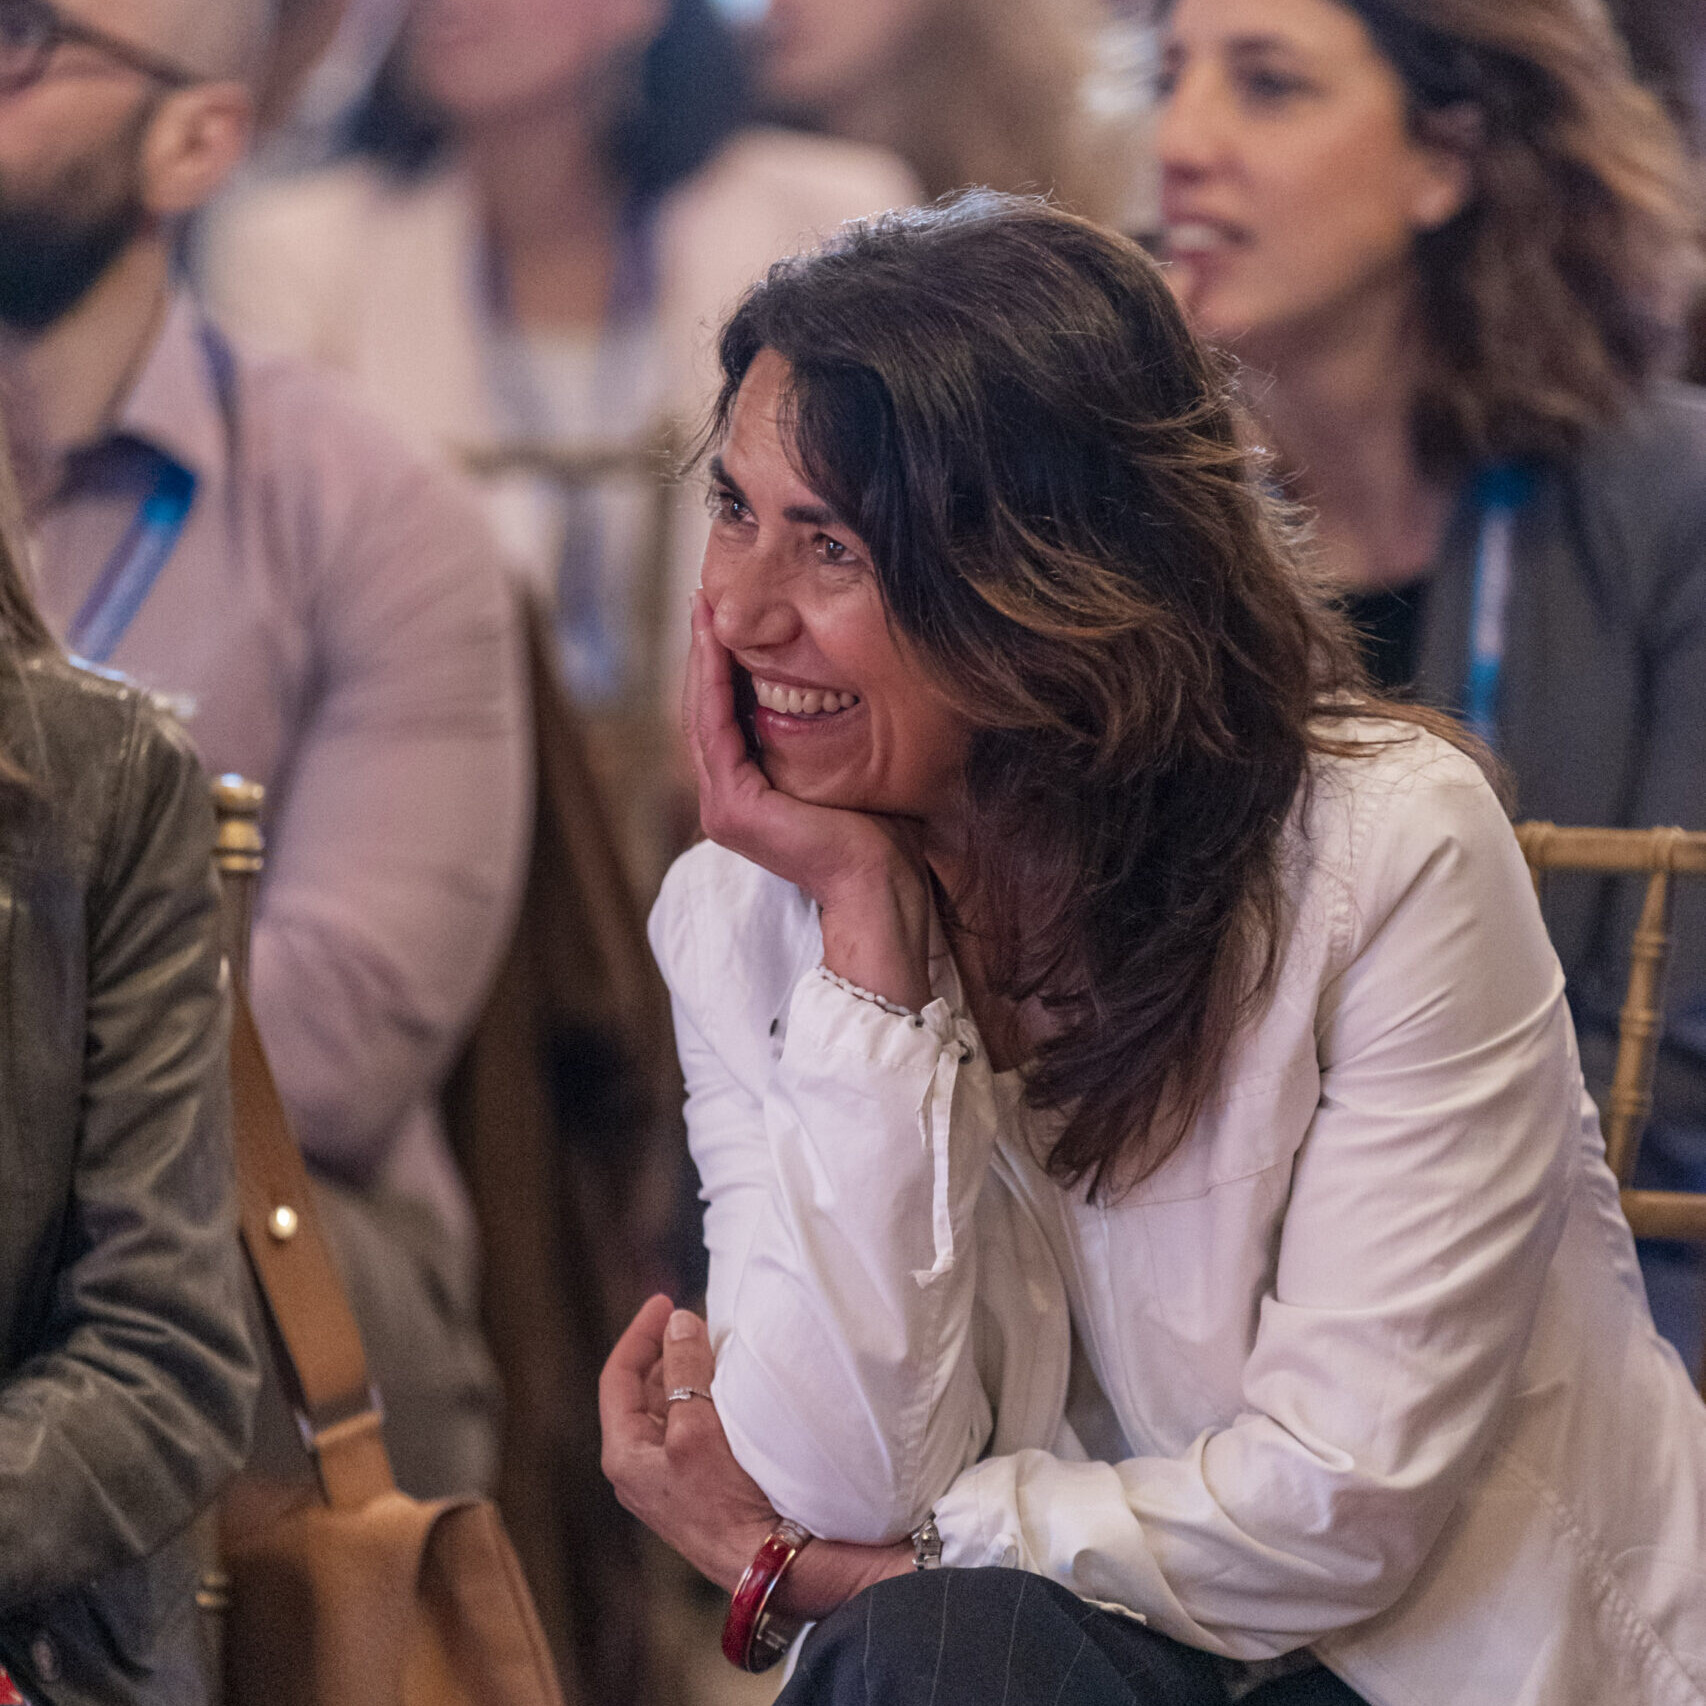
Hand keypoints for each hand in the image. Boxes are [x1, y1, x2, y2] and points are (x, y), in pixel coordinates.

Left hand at [599, 1297, 911, 1616]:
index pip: (618, 1376)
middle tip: (696, 1319)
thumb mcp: (696, 1429)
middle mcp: (640, 1464)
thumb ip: (685, 1371)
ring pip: (669, 1404)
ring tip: (714, 1343)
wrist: (765, 1562)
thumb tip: (679, 1322)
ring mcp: (669, 1473)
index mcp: (624, 1453)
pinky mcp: (698, 1480)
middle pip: (644, 1388)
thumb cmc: (725, 1503)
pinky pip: (692, 1422)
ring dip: (687, 1370)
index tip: (664, 1300)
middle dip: (666, 1349)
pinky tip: (728, 1383)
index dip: (639, 1333)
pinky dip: (704, 1394)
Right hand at [684, 594, 932, 1010]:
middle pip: (706, 710)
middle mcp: (725, 802)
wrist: (883, 883)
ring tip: (703, 609)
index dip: (721, 666)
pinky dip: (715, 682)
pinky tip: (717, 642)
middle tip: (702, 598)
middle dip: (704, 652)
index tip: (723, 619)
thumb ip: (828, 739)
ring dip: (702, 658)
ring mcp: (721, 806)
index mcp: (747, 796)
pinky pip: (716, 727)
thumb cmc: (880, 835)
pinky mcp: (730, 805)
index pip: (725, 718)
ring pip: (704, 713)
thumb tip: (839, 691)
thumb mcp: (847, 772)